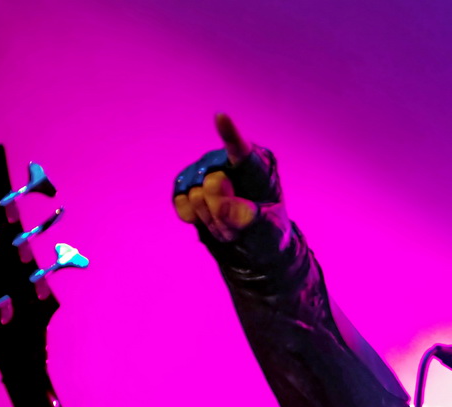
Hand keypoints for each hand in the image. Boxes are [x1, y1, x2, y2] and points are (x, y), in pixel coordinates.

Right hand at [172, 113, 271, 241]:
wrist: (250, 244)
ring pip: (196, 196)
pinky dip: (194, 218)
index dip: (230, 135)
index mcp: (257, 167)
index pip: (243, 153)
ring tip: (229, 225)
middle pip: (213, 182)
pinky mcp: (185, 183)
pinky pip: (181, 202)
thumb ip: (250, 217)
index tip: (222, 117)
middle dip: (223, 214)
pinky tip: (208, 218)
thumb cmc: (267, 232)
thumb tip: (222, 206)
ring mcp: (204, 170)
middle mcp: (227, 162)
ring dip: (212, 221)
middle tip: (239, 227)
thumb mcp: (270, 230)